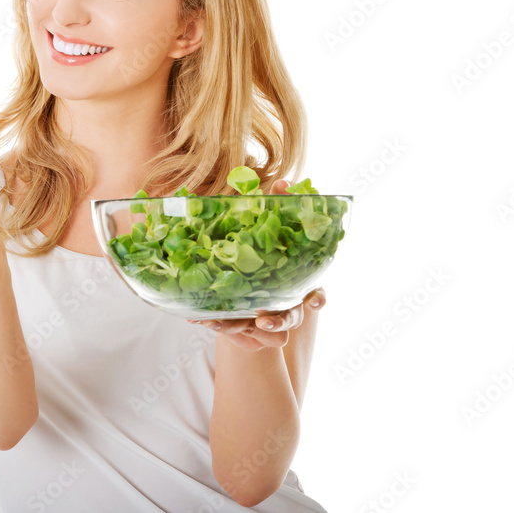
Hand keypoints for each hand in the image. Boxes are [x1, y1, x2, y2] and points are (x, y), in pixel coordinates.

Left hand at [185, 178, 326, 350]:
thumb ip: (279, 205)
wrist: (246, 271)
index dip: (316, 300)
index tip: (313, 301)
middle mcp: (287, 304)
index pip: (316, 295)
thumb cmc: (266, 246)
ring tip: (219, 323)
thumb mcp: (272, 225)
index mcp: (300, 283)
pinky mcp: (244, 324)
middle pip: (290, 319)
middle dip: (278, 322)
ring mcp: (266, 317)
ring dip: (240, 327)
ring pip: (258, 331)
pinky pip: (233, 330)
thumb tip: (282, 182)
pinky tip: (197, 317)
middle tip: (262, 320)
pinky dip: (216, 324)